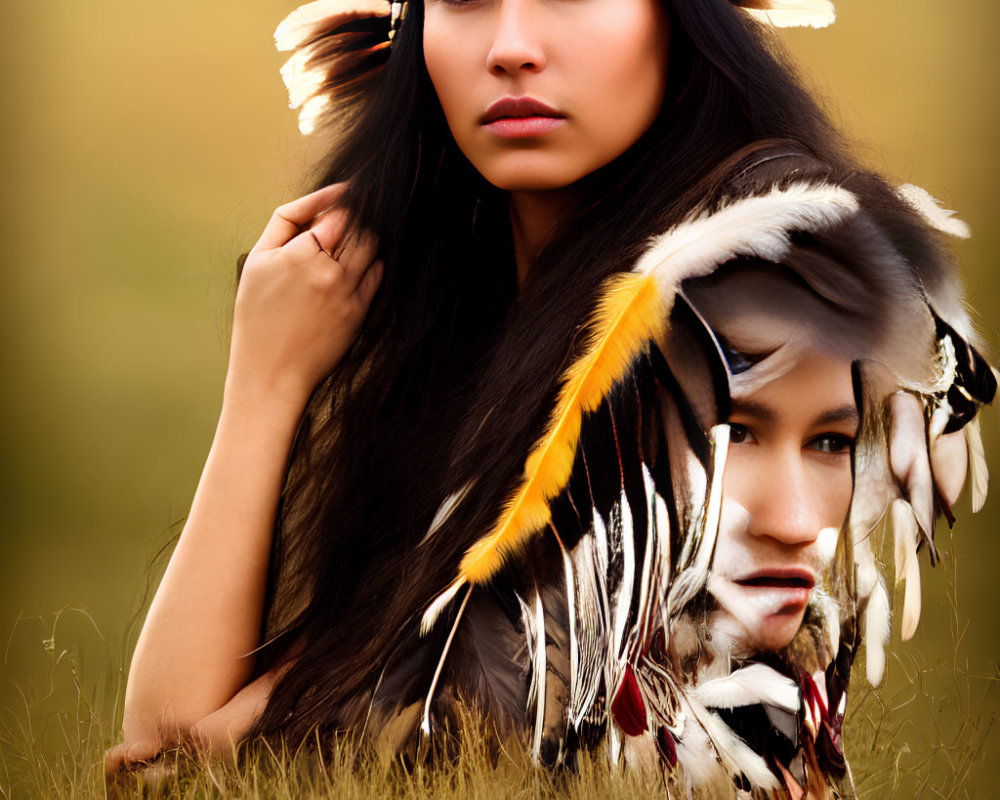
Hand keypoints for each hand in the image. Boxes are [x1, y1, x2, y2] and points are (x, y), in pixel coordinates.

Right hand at [227, 183, 382, 406]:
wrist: (271, 372)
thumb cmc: (257, 316)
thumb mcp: (259, 261)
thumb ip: (290, 224)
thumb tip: (323, 203)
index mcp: (300, 253)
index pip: (338, 210)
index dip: (343, 201)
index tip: (349, 192)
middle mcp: (328, 270)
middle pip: (359, 226)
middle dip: (357, 216)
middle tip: (351, 214)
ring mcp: (347, 291)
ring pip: (372, 246)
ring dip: (366, 237)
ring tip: (349, 240)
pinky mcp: (359, 311)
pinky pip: (377, 274)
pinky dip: (371, 262)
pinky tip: (356, 265)